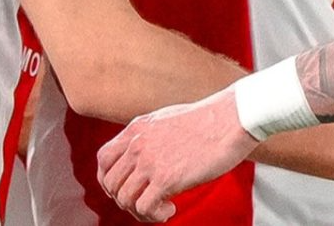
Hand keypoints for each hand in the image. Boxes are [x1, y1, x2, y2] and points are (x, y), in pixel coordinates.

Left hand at [97, 88, 258, 221]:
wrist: (231, 118)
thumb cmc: (208, 120)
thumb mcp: (166, 120)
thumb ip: (150, 136)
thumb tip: (147, 156)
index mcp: (136, 129)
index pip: (103, 159)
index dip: (108, 180)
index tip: (126, 189)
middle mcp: (137, 144)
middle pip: (110, 183)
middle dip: (125, 199)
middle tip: (147, 203)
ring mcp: (150, 161)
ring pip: (124, 199)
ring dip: (140, 211)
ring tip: (161, 209)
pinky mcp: (167, 178)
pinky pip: (144, 208)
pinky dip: (154, 215)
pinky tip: (171, 208)